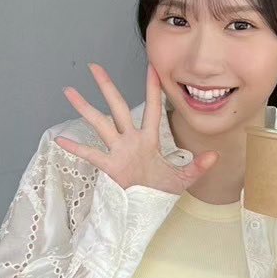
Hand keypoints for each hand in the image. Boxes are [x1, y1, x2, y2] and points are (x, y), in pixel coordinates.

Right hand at [54, 64, 217, 194]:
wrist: (145, 210)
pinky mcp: (109, 166)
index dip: (153, 89)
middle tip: (94, 67)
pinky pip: (91, 154)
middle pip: (117, 107)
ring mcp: (117, 151)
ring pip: (100, 124)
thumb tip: (215, 156)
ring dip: (85, 108)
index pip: (152, 109)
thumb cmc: (160, 191)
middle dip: (107, 87)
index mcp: (150, 139)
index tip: (151, 67)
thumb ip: (197, 167)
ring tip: (70, 91)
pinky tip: (61, 139)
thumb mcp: (182, 180)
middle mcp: (131, 140)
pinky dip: (76, 147)